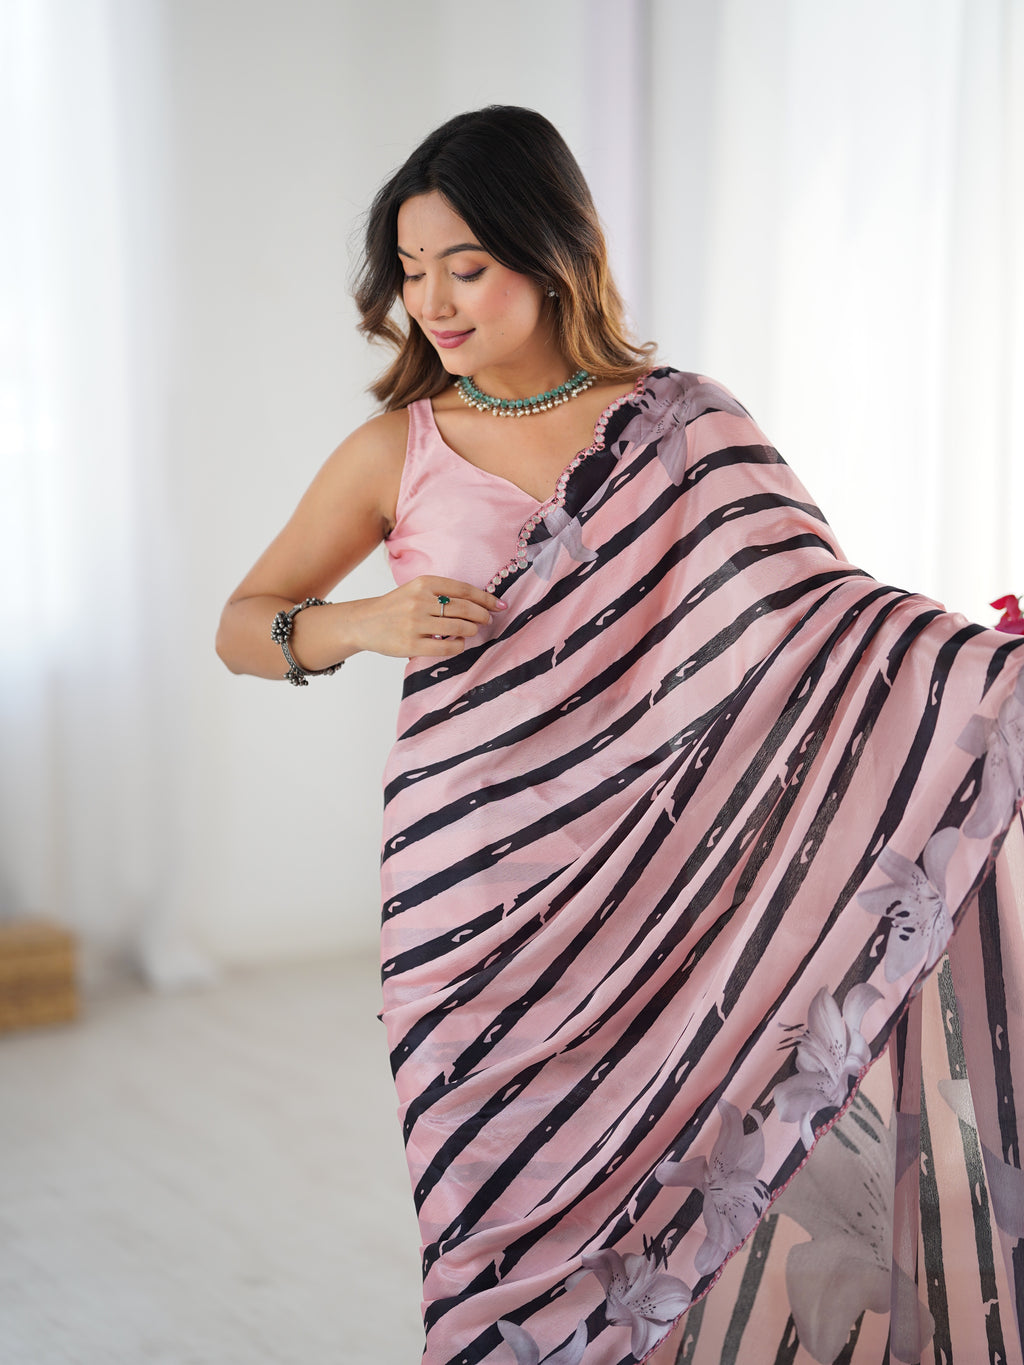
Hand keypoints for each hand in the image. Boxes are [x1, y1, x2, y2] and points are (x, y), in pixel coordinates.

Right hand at [348, 577, 505, 658]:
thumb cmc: (396, 607)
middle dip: (483, 615)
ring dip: (472, 630)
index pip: (464, 589)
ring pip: (459, 627)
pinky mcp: (411, 644)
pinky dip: (459, 645)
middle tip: (488, 620)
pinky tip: (458, 643)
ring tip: (471, 631)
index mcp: (424, 583)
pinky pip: (447, 647)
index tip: (499, 605)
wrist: (364, 622)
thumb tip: (479, 602)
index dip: (485, 598)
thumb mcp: (416, 590)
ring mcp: (415, 623)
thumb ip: (442, 593)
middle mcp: (420, 601)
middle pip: (465, 608)